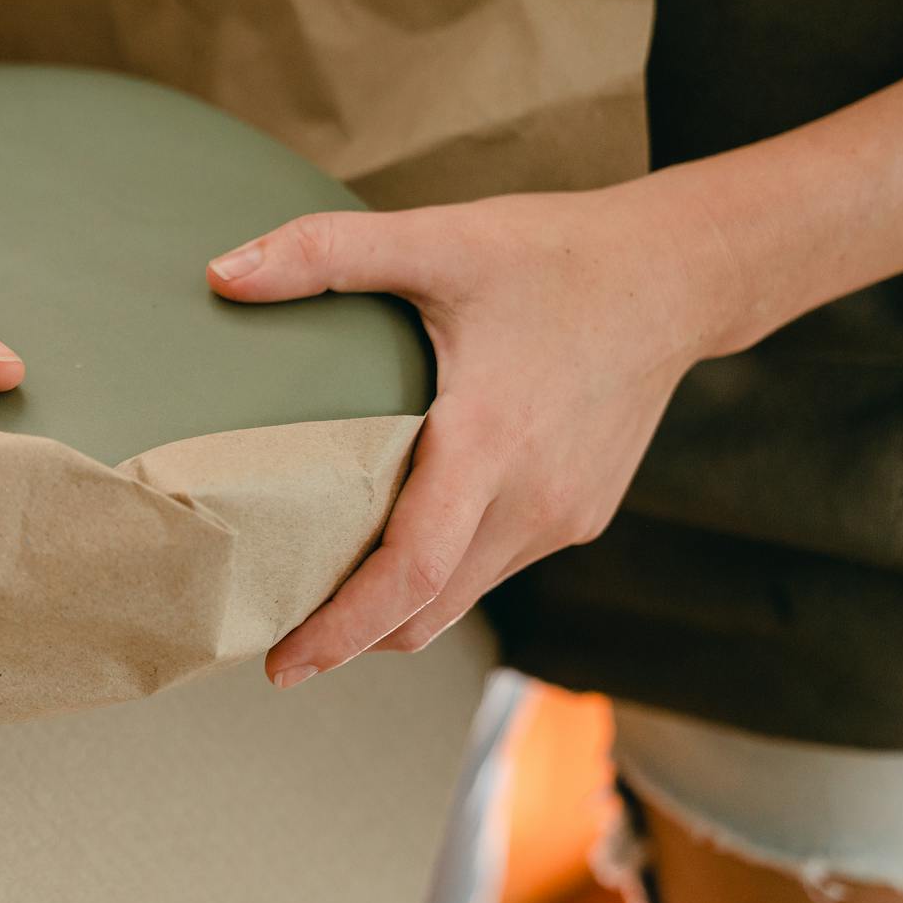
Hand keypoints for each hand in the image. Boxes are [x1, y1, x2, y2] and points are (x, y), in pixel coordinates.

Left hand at [208, 181, 737, 686]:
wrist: (679, 274)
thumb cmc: (558, 254)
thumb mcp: (437, 238)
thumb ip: (326, 254)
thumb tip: (223, 272)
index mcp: (491, 440)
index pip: (411, 572)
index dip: (342, 629)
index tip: (283, 664)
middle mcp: (532, 497)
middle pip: (428, 608)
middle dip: (350, 638)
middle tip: (275, 642)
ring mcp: (563, 515)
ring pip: (462, 595)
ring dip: (395, 608)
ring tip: (322, 595)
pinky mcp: (580, 515)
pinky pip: (496, 564)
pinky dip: (441, 573)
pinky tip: (398, 540)